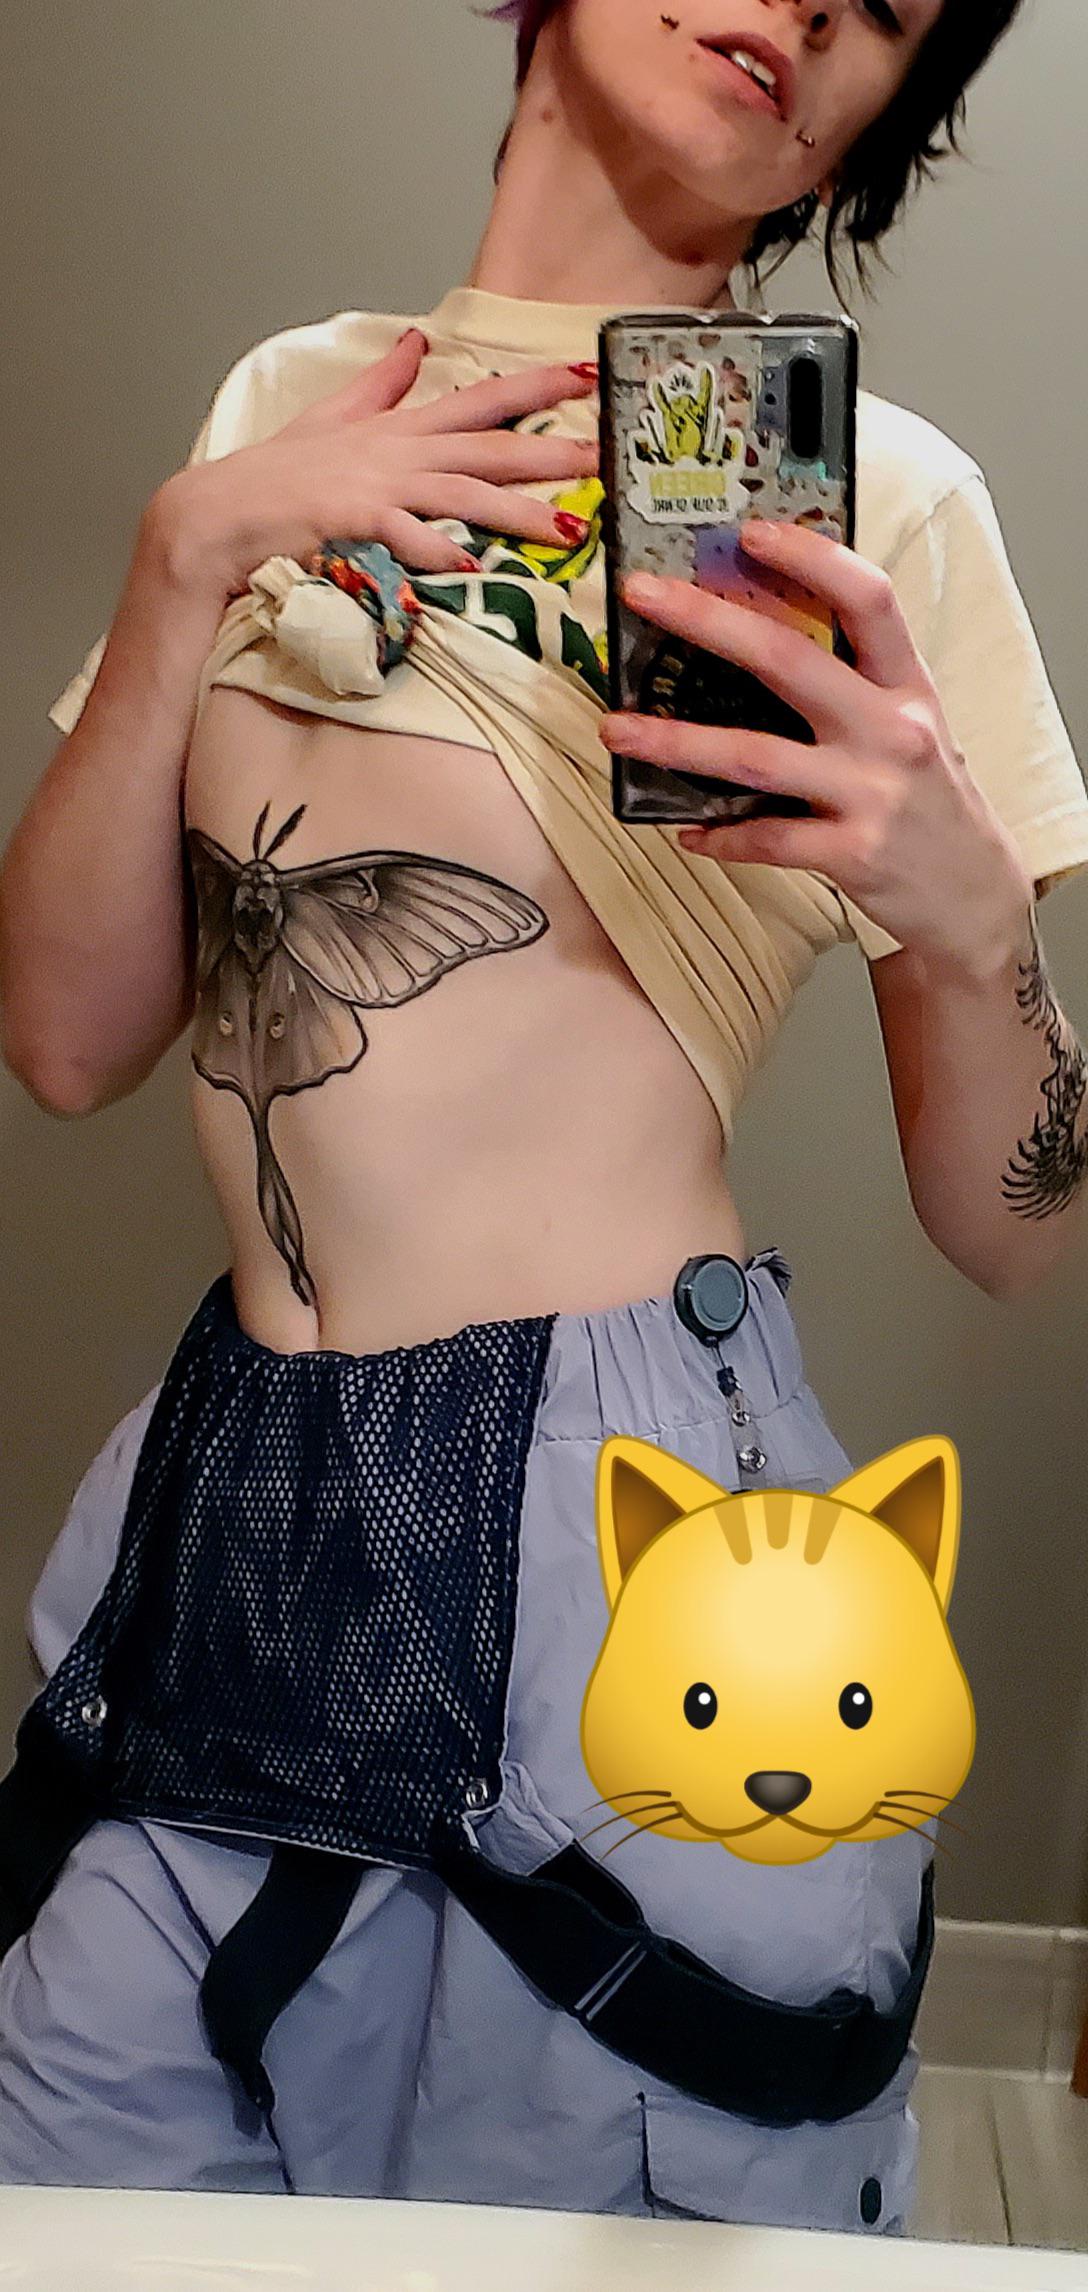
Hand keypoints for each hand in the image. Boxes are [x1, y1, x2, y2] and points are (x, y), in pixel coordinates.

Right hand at [151, 331, 599, 599]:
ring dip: (518, 513)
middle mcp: (398, 452)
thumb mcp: (332, 418)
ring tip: (568, 531)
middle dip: (552, 451)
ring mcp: (378, 486)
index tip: (582, 374)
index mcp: (398, 429)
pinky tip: (472, 565)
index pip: (479, 400)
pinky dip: (437, 550)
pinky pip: (405, 538)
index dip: (533, 388)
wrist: (217, 514)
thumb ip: (382, 385)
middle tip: (605, 456)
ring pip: (463, 494)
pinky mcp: (354, 522)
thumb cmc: (274, 478)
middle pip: (488, 446)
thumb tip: (418, 341)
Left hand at [598, 520, 1033, 973]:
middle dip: (706, 621)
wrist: (972, 892)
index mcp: (905, 685)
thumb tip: (752, 633)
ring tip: (616, 729)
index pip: (868, 599)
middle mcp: (891, 730)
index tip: (748, 531)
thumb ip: (851, 682)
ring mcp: (871, 794)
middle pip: (789, 661)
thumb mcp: (907, 724)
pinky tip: (685, 830)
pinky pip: (767, 839)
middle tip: (640, 596)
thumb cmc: (927, 799)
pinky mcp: (854, 854)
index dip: (809, 558)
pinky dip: (720, 836)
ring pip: (755, 757)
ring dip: (676, 741)